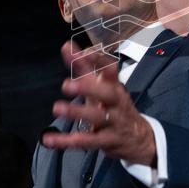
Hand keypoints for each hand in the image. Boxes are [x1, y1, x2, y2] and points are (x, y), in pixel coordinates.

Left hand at [41, 40, 156, 165]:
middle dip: (89, 88)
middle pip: (108, 94)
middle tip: (66, 85)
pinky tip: (48, 140)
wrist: (139, 139)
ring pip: (97, 118)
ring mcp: (113, 123)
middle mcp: (117, 104)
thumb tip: (66, 45)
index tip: (83, 52)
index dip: (99, 61)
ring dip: (77, 112)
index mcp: (115, 87)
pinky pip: (86, 141)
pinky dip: (66, 142)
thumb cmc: (115, 108)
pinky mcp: (106, 142)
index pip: (111, 71)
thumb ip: (83, 67)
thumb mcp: (102, 88)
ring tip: (57, 108)